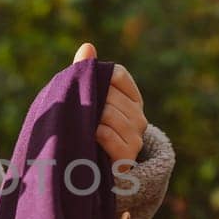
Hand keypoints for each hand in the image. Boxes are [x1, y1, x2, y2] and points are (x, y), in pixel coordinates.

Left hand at [74, 42, 147, 164]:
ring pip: (110, 113)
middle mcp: (139, 117)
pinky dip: (94, 134)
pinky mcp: (128, 156)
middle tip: (80, 114)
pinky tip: (90, 138)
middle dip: (91, 102)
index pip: (118, 75)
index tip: (85, 89)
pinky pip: (107, 134)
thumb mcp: (82, 100)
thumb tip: (87, 46)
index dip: (99, 78)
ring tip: (84, 128)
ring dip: (91, 119)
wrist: (84, 171)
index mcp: (131, 99)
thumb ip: (85, 73)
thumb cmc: (82, 130)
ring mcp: (136, 136)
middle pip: (112, 95)